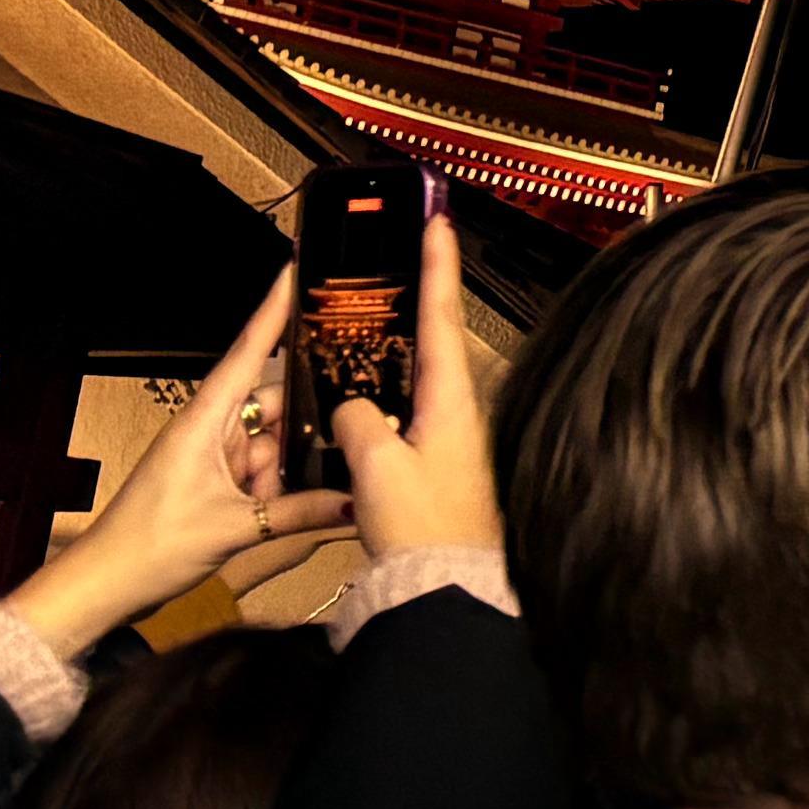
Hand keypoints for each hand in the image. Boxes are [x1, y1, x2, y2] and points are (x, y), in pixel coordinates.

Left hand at [7, 273, 352, 650]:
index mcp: (205, 420)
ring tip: (332, 479)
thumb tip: (360, 500)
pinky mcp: (214, 483)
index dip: (275, 309)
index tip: (297, 268)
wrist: (103, 587)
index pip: (248, 351)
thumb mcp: (235, 528)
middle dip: (309, 419)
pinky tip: (309, 500)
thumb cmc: (150, 546)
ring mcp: (212, 457)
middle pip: (275, 403)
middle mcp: (211, 429)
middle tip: (359, 416)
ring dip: (293, 465)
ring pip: (273, 442)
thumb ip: (301, 511)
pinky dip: (282, 485)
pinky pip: (262, 470)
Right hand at [329, 216, 503, 575]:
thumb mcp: (378, 469)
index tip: (438, 221)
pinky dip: (379, 401)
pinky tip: (354, 402)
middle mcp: (457, 412)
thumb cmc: (422, 531)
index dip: (439, 266)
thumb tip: (351, 409)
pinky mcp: (432, 465)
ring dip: (389, 352)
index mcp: (452, 401)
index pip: (442, 317)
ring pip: (411, 380)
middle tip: (396, 259)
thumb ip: (358, 425)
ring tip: (360, 324)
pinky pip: (400, 417)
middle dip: (413, 299)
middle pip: (431, 340)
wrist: (441, 587)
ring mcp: (447, 438)